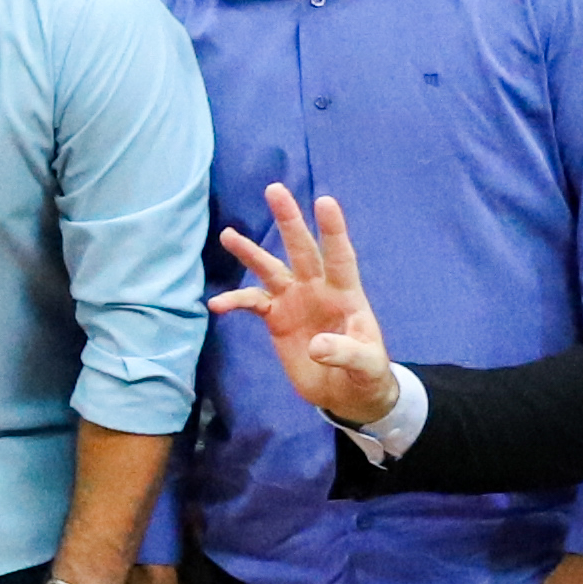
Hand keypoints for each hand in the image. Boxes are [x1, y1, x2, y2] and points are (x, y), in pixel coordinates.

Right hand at [208, 183, 399, 427]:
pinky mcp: (276, 318)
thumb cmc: (365, 374)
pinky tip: (216, 306)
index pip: (340, 257)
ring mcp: (294, 301)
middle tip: (275, 190)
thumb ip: (346, 353)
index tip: (325, 201)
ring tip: (227, 234)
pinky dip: (234, 301)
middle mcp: (317, 289)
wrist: (345, 393)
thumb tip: (316, 346)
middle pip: (301, 249)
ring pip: (270, 269)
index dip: (333, 230)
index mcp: (345, 294)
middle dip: (288, 221)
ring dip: (250, 252)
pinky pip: (251, 302)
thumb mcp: (366, 366)